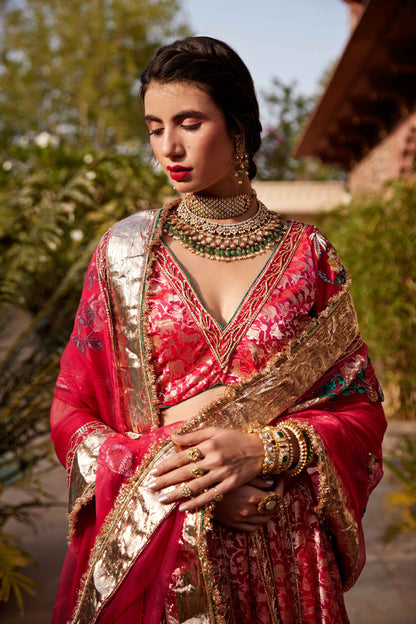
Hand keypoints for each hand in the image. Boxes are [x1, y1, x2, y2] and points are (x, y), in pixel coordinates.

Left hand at [147, 427, 263, 511]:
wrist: (260, 450)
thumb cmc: (235, 439)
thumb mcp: (214, 431)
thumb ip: (193, 435)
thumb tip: (173, 438)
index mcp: (208, 445)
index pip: (182, 457)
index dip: (166, 465)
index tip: (154, 472)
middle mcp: (213, 460)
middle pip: (185, 472)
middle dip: (166, 481)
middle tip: (150, 488)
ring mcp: (222, 474)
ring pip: (195, 486)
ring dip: (177, 494)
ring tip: (162, 499)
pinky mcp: (230, 485)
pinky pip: (211, 496)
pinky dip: (197, 503)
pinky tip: (184, 507)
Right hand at [214, 477, 283, 531]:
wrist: (200, 492)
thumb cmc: (219, 479)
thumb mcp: (239, 475)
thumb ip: (257, 480)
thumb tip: (271, 483)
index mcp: (253, 497)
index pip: (276, 496)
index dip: (280, 488)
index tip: (279, 480)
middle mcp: (249, 510)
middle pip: (272, 510)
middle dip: (277, 500)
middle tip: (275, 490)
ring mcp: (242, 519)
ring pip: (264, 521)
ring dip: (269, 512)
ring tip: (267, 502)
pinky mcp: (234, 524)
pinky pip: (252, 528)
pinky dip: (258, 522)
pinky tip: (257, 513)